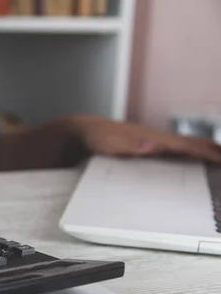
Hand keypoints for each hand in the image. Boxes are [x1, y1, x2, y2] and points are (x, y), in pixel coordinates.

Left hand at [70, 115, 220, 162]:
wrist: (86, 131)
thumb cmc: (99, 137)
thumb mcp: (112, 144)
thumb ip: (132, 145)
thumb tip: (152, 145)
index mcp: (155, 138)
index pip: (189, 145)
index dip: (209, 153)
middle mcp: (159, 139)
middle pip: (193, 144)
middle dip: (214, 151)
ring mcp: (154, 142)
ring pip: (186, 147)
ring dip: (204, 152)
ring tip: (219, 161)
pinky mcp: (148, 147)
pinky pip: (175, 151)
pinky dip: (189, 154)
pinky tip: (192, 162)